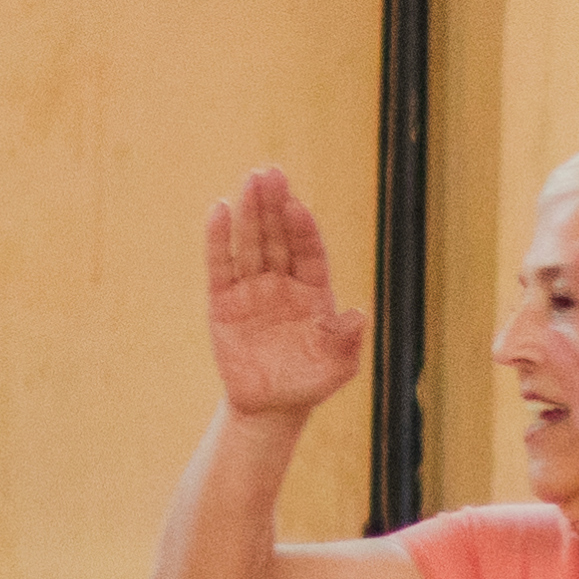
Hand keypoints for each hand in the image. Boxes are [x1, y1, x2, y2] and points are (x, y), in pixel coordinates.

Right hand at [202, 171, 365, 429]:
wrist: (272, 406)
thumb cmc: (311, 383)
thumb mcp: (337, 366)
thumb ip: (347, 341)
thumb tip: (359, 314)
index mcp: (314, 293)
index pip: (309, 251)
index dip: (303, 228)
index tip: (298, 205)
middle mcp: (282, 284)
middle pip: (278, 237)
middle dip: (275, 205)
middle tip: (271, 172)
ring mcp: (252, 290)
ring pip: (251, 243)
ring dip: (251, 212)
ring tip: (251, 180)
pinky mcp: (223, 301)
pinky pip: (220, 265)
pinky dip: (219, 239)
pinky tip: (220, 210)